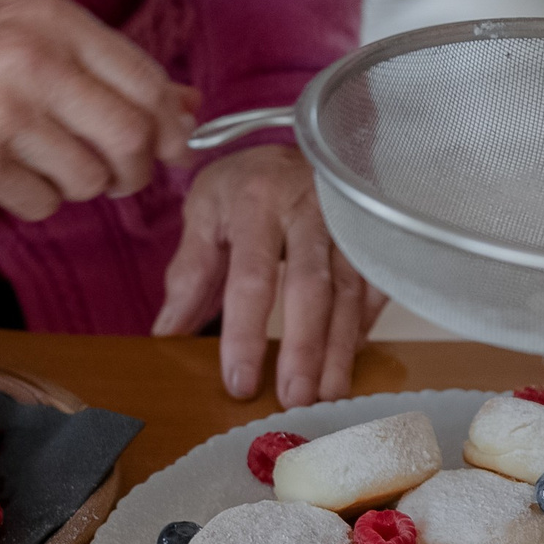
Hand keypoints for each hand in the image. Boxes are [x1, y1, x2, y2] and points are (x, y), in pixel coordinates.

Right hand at [0, 0, 197, 219]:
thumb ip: (113, 67)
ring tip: (47, 166)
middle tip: (118, 176)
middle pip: (132, 138)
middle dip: (135, 170)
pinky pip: (43, 205)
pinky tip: (10, 175)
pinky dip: (36, 202)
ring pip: (90, 180)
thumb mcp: (39, 34)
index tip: (167, 146)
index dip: (170, 126)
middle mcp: (35, 62)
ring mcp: (4, 112)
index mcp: (58, 23)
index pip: (148, 83)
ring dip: (79, 187)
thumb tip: (190, 105)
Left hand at [154, 145, 384, 405]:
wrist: (300, 143)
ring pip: (349, 290)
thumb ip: (190, 271)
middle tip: (295, 399)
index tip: (240, 383)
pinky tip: (351, 359)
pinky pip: (376, 283)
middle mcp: (308, 209)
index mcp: (256, 201)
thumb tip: (167, 334)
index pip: (251, 277)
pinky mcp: (373, 233)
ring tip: (328, 394)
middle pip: (310, 287)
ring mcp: (348, 221)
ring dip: (340, 347)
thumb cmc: (247, 183)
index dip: (245, 334)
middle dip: (304, 348)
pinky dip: (365, 324)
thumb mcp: (206, 210)